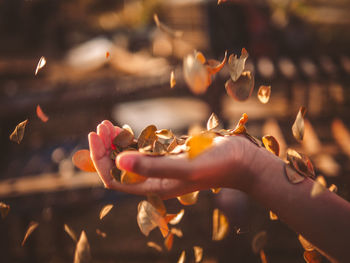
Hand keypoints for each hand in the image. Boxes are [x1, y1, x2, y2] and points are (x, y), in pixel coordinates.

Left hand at [88, 120, 259, 198]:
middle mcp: (155, 179)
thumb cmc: (218, 165)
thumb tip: (119, 163)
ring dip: (116, 141)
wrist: (242, 160)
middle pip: (120, 167)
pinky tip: (125, 128)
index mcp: (154, 187)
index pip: (116, 179)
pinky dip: (132, 138)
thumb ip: (153, 167)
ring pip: (130, 156)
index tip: (96, 136)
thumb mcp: (185, 167)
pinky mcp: (170, 154)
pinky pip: (144, 148)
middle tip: (100, 126)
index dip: (101, 159)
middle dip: (106, 147)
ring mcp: (162, 166)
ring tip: (106, 124)